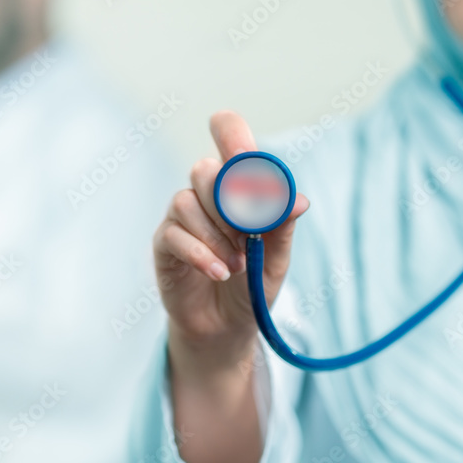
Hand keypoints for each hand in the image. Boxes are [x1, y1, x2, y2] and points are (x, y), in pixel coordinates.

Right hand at [153, 110, 309, 365]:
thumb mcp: (276, 257)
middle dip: (229, 204)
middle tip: (248, 235)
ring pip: (186, 201)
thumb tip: (298, 200)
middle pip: (204, 170)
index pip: (228, 136)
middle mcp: (205, 194)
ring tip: (238, 264)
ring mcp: (181, 217)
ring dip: (217, 236)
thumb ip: (282, 225)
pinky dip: (201, 254)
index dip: (232, 135)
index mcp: (237, 185)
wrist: (227, 328)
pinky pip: (174, 235)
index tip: (243, 155)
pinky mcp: (164, 244)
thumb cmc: (254, 283)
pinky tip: (221, 273)